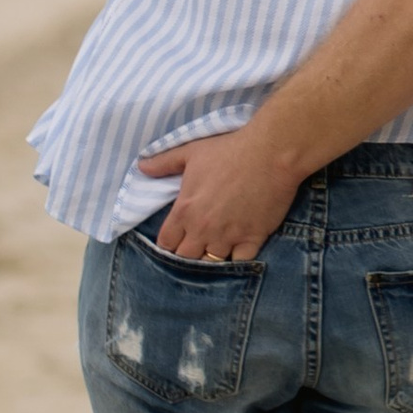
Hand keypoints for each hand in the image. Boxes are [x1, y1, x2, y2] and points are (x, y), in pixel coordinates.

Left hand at [139, 126, 303, 261]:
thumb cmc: (229, 150)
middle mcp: (202, 229)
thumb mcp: (191, 151)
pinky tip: (240, 249)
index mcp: (184, 211)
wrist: (271, 152)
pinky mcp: (252, 238)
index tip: (179, 237)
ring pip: (212, 263)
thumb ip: (164, 162)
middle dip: (189, 252)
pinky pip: (239, 263)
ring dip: (213, 256)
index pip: (166, 243)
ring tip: (219, 246)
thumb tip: (141, 167)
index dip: (170, 242)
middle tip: (199, 243)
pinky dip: (238, 259)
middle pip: (186, 258)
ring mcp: (228, 236)